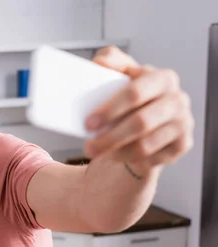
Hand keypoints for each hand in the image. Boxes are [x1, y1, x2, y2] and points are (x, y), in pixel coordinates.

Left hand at [84, 46, 193, 176]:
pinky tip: (114, 156)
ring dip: (115, 151)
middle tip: (88, 147)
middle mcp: (178, 99)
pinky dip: (128, 159)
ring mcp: (183, 123)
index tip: (89, 123)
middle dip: (111, 137)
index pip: (135, 93)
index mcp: (163, 78)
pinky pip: (151, 158)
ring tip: (97, 152)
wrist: (147, 125)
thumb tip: (99, 62)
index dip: (110, 109)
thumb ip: (111, 62)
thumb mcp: (121, 76)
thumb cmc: (132, 99)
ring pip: (144, 144)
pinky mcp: (182, 145)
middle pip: (141, 122)